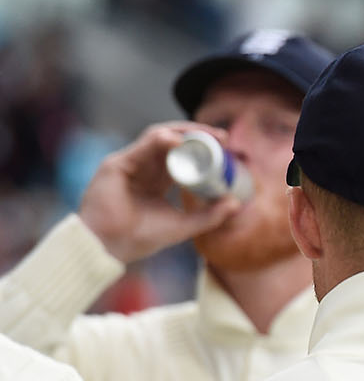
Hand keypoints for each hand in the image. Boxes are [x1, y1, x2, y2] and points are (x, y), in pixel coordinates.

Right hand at [77, 123, 242, 264]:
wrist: (110, 247)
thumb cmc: (141, 238)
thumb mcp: (183, 226)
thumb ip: (210, 216)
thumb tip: (237, 202)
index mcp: (158, 179)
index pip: (183, 155)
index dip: (203, 148)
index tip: (226, 146)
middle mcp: (144, 167)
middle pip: (173, 141)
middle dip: (198, 135)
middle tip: (222, 137)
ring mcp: (130, 164)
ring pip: (158, 137)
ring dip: (183, 133)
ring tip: (206, 136)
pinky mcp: (116, 165)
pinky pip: (141, 146)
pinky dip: (159, 140)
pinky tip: (177, 141)